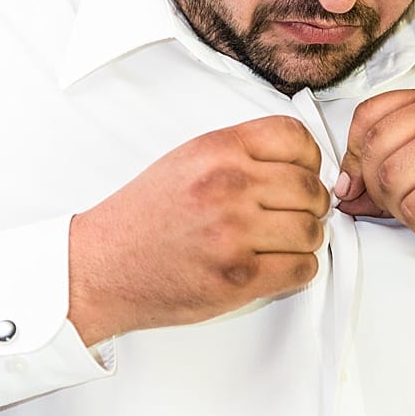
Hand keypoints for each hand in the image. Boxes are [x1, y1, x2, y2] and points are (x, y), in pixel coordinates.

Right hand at [67, 115, 329, 344]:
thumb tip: (300, 166)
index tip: (301, 174)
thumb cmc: (141, 219)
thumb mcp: (184, 162)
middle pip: (311, 188)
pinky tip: (272, 266)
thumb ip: (239, 156)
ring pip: (312, 231)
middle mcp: (227, 186)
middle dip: (308, 206)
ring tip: (277, 243)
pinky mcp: (239, 276)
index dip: (308, 159)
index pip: (296, 139)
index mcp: (215, 150)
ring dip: (304, 241)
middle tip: (290, 216)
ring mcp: (234, 232)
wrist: (102, 266)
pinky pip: (302, 268)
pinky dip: (295, 270)